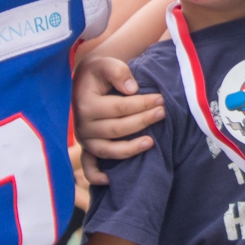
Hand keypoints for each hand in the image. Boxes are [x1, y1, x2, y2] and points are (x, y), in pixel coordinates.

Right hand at [73, 55, 164, 184]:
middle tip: (162, 113)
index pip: (119, 108)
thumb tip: (132, 89)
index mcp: (85, 104)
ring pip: (108, 150)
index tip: (160, 99)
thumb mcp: (105, 64)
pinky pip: (89, 167)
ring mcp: (84, 140)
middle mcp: (82, 125)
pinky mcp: (86, 148)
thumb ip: (118, 72)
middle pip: (117, 128)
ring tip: (151, 142)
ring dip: (130, 149)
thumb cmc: (98, 73)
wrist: (84, 81)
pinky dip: (96, 176)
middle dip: (143, 121)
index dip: (142, 104)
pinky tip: (110, 180)